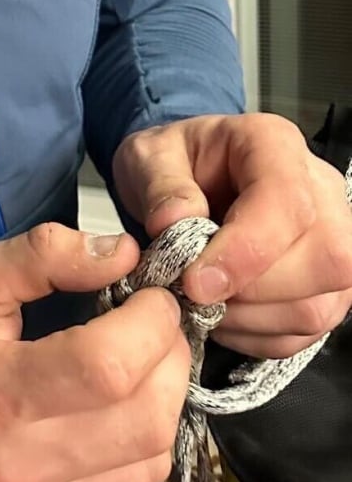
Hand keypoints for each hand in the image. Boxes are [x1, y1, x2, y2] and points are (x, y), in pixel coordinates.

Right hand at [0, 224, 189, 481]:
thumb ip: (44, 255)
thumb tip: (123, 254)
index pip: (107, 366)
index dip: (150, 324)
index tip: (150, 295)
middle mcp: (13, 469)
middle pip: (143, 418)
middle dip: (167, 358)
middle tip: (152, 325)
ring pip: (150, 458)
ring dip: (160, 401)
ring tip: (132, 365)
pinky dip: (136, 445)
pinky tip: (107, 415)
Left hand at [114, 112, 351, 356]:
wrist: (186, 176)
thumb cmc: (173, 163)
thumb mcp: (148, 156)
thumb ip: (160, 184)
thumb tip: (174, 224)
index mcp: (274, 145)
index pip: (287, 203)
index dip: (247, 251)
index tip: (194, 281)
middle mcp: (320, 191)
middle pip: (324, 259)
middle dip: (250, 292)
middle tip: (193, 291)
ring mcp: (333, 241)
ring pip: (319, 305)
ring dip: (251, 320)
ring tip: (202, 302)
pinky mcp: (327, 287)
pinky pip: (307, 332)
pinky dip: (257, 336)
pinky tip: (222, 315)